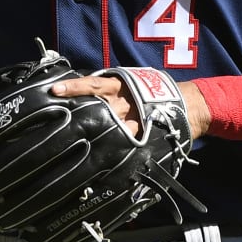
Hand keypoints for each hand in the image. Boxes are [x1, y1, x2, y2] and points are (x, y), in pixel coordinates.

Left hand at [48, 75, 210, 139]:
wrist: (187, 104)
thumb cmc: (154, 89)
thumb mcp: (132, 80)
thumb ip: (109, 84)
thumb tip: (80, 88)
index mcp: (121, 85)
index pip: (92, 84)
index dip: (74, 87)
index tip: (54, 91)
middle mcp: (124, 102)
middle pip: (97, 108)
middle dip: (78, 114)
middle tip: (54, 118)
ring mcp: (132, 120)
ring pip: (108, 126)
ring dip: (90, 133)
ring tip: (66, 143)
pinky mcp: (140, 135)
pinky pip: (122, 143)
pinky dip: (110, 151)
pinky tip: (96, 161)